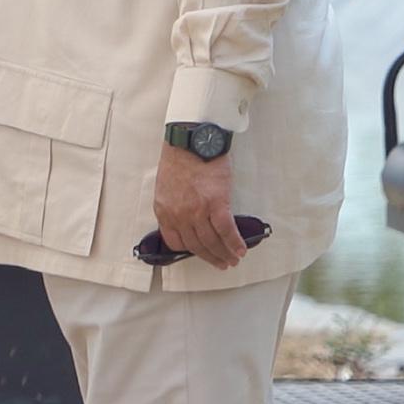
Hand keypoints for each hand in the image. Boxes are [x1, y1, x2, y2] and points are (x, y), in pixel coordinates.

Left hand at [154, 146, 245, 269]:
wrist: (191, 139)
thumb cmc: (180, 157)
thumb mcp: (165, 186)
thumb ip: (172, 204)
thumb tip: (186, 219)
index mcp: (163, 210)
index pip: (175, 241)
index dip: (190, 250)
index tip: (200, 254)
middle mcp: (179, 215)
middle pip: (195, 245)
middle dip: (210, 257)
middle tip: (221, 263)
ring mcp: (197, 211)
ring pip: (211, 241)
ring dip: (224, 253)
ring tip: (233, 259)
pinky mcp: (216, 203)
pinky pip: (226, 230)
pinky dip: (234, 243)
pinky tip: (240, 249)